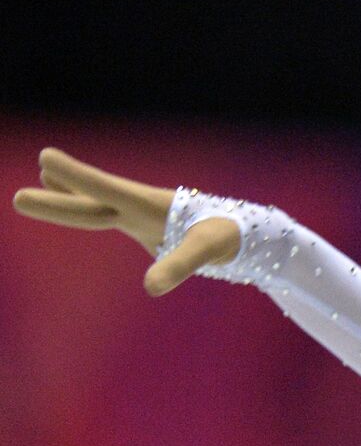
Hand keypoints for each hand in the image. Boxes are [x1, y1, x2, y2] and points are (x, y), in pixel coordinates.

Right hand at [12, 148, 241, 296]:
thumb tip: (150, 287)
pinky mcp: (151, 227)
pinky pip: (114, 214)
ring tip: (45, 177)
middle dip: (56, 203)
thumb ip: (179, 265)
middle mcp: (143, 208)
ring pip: (99, 206)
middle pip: (92, 204)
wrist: (252, 233)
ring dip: (70, 195)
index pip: (105, 190)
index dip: (76, 176)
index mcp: (151, 206)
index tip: (46, 158)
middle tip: (16, 198)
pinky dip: (93, 205)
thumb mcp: (207, 250)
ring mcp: (145, 217)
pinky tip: (83, 202)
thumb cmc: (230, 237)